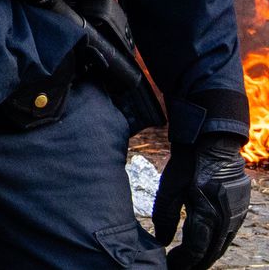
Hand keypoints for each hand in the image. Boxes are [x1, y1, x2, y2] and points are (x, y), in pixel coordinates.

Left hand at [154, 133, 250, 269]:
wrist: (213, 143)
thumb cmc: (188, 162)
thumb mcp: (169, 186)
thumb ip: (164, 215)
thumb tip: (161, 240)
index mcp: (207, 214)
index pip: (195, 249)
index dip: (182, 261)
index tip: (169, 265)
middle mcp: (226, 219)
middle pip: (211, 252)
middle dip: (194, 264)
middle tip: (177, 269)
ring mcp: (236, 215)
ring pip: (221, 245)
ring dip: (205, 256)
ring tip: (189, 263)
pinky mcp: (239, 210)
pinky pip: (226, 234)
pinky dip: (214, 244)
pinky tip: (204, 247)